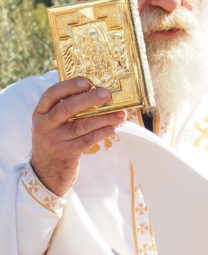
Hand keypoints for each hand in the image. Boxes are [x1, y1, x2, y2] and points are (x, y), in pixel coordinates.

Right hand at [30, 77, 125, 195]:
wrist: (46, 173)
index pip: (51, 94)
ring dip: (104, 118)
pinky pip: (88, 140)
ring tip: (121, 114)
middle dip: (89, 99)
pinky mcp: (66, 154)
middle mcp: (44, 126)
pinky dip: (103, 132)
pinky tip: (114, 127)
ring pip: (82, 125)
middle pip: (67, 108)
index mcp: (40, 113)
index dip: (69, 86)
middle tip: (107, 94)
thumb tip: (96, 90)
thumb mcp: (53, 123)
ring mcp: (54, 140)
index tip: (86, 81)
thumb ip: (67, 108)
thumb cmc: (56, 140)